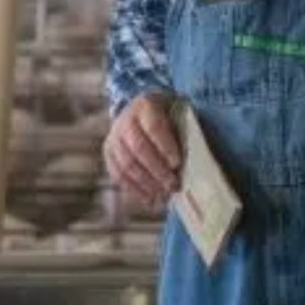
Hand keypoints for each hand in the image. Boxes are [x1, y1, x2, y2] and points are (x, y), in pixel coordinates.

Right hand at [104, 91, 180, 208]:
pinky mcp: (108, 153)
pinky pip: (118, 175)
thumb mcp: (177, 111)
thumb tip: (196, 161)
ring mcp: (114, 137)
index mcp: (145, 105)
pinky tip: (149, 199)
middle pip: (139, 148)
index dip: (165, 146)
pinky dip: (134, 189)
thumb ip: (183, 131)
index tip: (177, 163)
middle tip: (172, 185)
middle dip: (157, 170)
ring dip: (146, 183)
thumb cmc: (166, 114)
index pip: (154, 126)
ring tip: (163, 194)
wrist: (140, 110)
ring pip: (127, 164)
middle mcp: (125, 120)